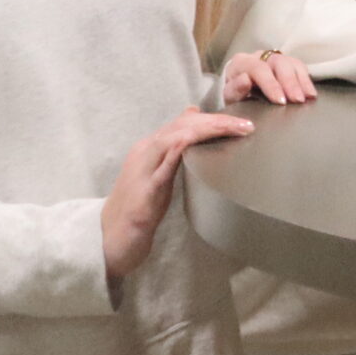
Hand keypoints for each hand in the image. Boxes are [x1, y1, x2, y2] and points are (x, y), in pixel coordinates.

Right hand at [102, 109, 254, 282]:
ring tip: (233, 130)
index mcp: (149, 148)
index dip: (211, 117)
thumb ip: (174, 156)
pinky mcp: (145, 190)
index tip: (239, 121)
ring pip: (174, 137)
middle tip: (244, 124)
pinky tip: (195, 141)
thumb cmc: (139, 208)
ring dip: (206, 130)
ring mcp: (144, 169)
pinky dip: (179, 148)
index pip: (182, 122)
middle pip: (182, 125)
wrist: (112, 237)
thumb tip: (192, 138)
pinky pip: (162, 164)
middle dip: (215, 121)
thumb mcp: (159, 176)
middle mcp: (145, 152)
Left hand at [223, 48, 316, 104]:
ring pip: (292, 63)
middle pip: (279, 63)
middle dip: (290, 82)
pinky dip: (306, 81)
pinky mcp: (287, 63)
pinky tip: (310, 94)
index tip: (280, 101)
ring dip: (301, 82)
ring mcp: (275, 58)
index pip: (259, 68)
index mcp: (242, 62)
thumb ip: (235, 89)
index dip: (271, 84)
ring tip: (307, 98)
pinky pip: (300, 67)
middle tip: (297, 100)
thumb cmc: (235, 94)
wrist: (237, 89)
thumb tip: (246, 80)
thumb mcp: (229, 96)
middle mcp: (260, 56)